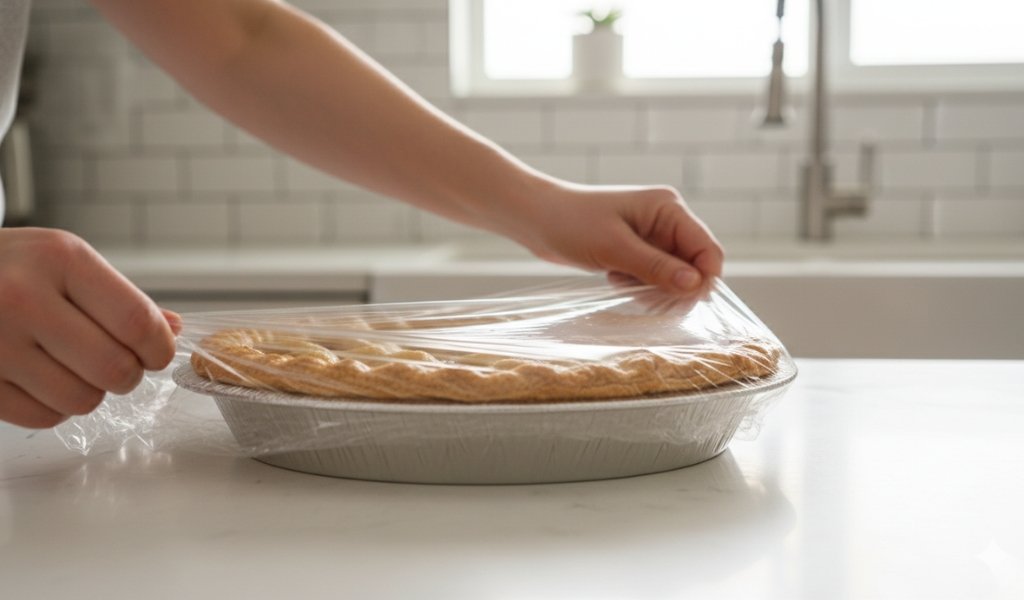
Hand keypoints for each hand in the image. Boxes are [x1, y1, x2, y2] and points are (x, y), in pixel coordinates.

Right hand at [0, 228, 180, 428]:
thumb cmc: (10, 268)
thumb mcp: (65, 260)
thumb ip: (121, 297)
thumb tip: (172, 329)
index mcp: (60, 258)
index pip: (137, 322)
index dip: (158, 348)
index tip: (156, 353)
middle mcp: (23, 297)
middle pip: (114, 368)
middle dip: (128, 374)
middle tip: (117, 363)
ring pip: (81, 400)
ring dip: (90, 391)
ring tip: (72, 366)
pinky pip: (43, 417)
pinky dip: (53, 406)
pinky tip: (40, 378)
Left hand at [505, 181, 723, 292]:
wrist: (534, 218)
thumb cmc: (570, 224)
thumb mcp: (614, 248)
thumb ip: (656, 267)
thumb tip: (696, 285)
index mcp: (668, 208)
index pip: (707, 249)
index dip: (702, 279)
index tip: (682, 302)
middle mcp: (665, 219)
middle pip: (693, 265)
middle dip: (673, 286)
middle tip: (643, 296)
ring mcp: (651, 235)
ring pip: (672, 275)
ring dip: (652, 287)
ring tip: (621, 281)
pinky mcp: (636, 249)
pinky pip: (652, 276)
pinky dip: (637, 284)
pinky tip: (614, 278)